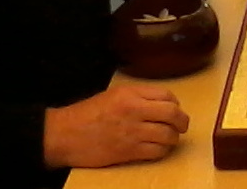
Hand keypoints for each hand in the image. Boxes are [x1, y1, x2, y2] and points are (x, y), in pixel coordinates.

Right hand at [44, 85, 188, 168]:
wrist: (64, 135)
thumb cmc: (87, 114)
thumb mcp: (114, 94)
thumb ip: (139, 96)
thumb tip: (163, 103)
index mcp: (131, 94)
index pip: (167, 96)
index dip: (176, 104)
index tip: (175, 109)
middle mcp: (135, 110)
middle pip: (173, 114)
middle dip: (182, 121)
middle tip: (182, 126)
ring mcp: (133, 132)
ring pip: (168, 135)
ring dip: (173, 138)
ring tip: (169, 138)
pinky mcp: (128, 152)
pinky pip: (156, 151)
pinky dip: (162, 151)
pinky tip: (158, 148)